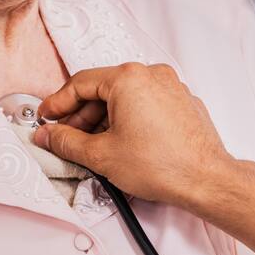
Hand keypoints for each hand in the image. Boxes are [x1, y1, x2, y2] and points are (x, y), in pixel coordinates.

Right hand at [34, 63, 236, 208]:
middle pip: (103, 89)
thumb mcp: (101, 155)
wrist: (207, 180)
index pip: (80, 84)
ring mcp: (171, 87)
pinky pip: (146, 103)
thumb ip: (66, 141)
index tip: (47, 117)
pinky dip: (129, 118)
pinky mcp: (182, 102)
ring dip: (104, 119)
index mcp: (129, 78)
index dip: (58, 103)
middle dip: (81, 115)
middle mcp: (152, 74)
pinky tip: (122, 143)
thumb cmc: (163, 165)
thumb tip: (49, 134)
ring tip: (94, 146)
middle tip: (65, 138)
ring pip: (125, 97)